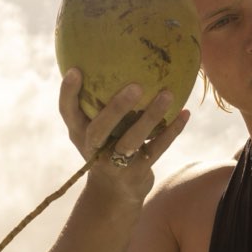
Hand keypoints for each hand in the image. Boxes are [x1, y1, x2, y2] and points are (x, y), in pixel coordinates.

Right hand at [59, 68, 188, 199]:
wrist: (113, 194)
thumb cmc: (104, 148)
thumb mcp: (93, 130)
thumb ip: (96, 102)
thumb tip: (114, 57)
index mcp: (79, 133)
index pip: (66, 112)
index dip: (68, 92)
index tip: (75, 69)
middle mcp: (93, 149)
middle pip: (99, 130)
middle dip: (116, 108)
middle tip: (136, 86)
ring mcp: (114, 164)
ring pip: (132, 140)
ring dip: (151, 117)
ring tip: (168, 94)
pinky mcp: (136, 174)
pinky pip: (157, 149)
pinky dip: (172, 131)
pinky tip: (185, 113)